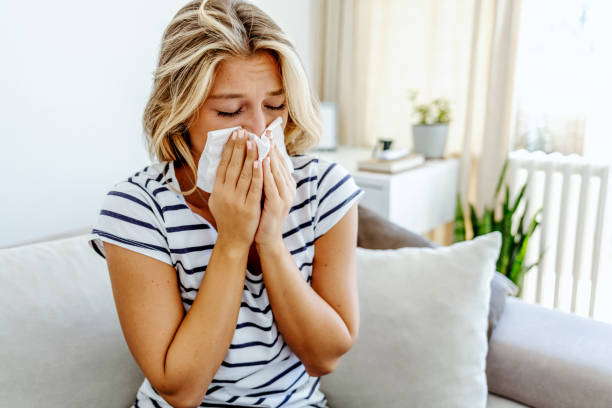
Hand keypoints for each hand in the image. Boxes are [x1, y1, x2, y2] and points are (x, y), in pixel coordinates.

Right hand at [208, 129, 262, 248]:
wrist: (232, 240)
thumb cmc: (227, 218)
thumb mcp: (217, 200)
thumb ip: (220, 184)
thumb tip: (220, 165)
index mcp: (217, 190)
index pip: (223, 164)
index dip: (228, 148)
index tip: (234, 135)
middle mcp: (225, 194)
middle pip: (232, 166)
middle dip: (239, 147)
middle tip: (243, 131)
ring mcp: (237, 201)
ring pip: (243, 174)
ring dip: (249, 156)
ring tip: (253, 141)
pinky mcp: (249, 207)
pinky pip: (254, 188)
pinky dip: (257, 174)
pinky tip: (260, 162)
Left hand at [254, 131, 295, 246]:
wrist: (267, 238)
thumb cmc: (263, 214)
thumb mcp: (265, 193)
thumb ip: (264, 178)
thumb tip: (257, 159)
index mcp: (285, 184)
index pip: (279, 161)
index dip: (273, 146)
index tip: (265, 132)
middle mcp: (288, 188)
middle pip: (279, 163)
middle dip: (271, 146)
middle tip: (264, 131)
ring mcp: (284, 196)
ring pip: (276, 171)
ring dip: (269, 155)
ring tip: (262, 141)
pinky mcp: (278, 204)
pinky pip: (271, 184)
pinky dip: (267, 172)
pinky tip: (261, 161)